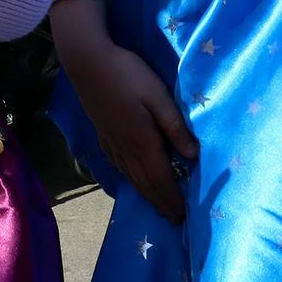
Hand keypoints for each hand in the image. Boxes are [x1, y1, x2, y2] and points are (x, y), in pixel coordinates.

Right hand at [57, 12, 197, 221]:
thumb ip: (175, 126)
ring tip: (157, 206)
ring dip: (145, 194)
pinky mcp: (102, 133)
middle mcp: (126, 148)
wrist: (87, 62)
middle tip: (173, 219)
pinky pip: (117, 165)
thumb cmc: (127, 74)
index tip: (182, 216)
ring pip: (131, 176)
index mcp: (143, 141)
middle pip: (146, 183)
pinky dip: (128, 178)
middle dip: (160, 202)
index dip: (172, 198)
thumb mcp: (158, 96)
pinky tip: (130, 178)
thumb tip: (193, 155)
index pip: (161, 178)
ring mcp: (112, 141)